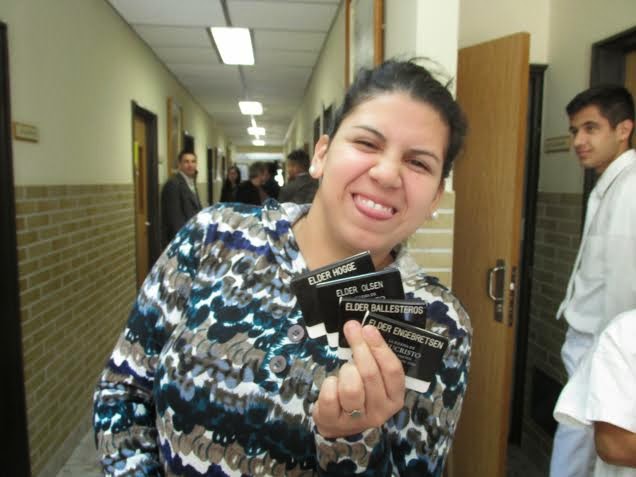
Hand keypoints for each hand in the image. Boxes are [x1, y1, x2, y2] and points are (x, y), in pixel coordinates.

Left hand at [312, 320, 404, 437]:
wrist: (339, 422)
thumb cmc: (361, 391)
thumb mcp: (373, 378)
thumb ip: (373, 357)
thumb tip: (362, 328)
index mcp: (394, 398)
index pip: (393, 370)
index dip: (380, 347)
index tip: (368, 328)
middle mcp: (380, 411)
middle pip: (370, 375)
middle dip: (360, 347)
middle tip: (351, 328)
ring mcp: (357, 420)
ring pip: (351, 388)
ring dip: (346, 371)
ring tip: (345, 369)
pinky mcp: (334, 422)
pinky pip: (330, 396)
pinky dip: (329, 383)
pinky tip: (332, 383)